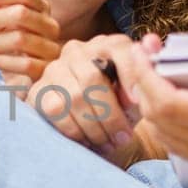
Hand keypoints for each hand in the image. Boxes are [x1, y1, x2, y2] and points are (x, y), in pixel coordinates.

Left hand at [0, 0, 61, 91]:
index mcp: (41, 9)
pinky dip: (0, 61)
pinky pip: (24, 64)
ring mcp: (51, 49)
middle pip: (20, 14)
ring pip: (19, 39)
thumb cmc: (13, 50)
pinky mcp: (46, 71)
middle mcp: (50, 26)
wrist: (26, 82)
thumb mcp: (2, 26)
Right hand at [30, 35, 154, 166]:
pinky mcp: (38, 89)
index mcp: (108, 44)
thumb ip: (147, 74)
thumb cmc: (121, 106)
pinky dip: (74, 130)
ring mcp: (54, 68)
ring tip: (107, 143)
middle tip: (123, 138)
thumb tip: (149, 53)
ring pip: (73, 97)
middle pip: (92, 79)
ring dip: (93, 126)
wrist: (93, 122)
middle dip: (110, 115)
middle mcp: (78, 50)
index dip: (130, 76)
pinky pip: (55, 110)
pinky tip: (87, 140)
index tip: (139, 103)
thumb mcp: (139, 94)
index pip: (120, 50)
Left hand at [128, 32, 187, 187]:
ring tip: (153, 66)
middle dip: (141, 81)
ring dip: (149, 99)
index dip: (145, 75)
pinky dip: (163, 117)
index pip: (166, 102)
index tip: (141, 48)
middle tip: (144, 49)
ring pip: (163, 131)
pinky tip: (172, 95)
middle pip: (156, 116)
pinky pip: (177, 141)